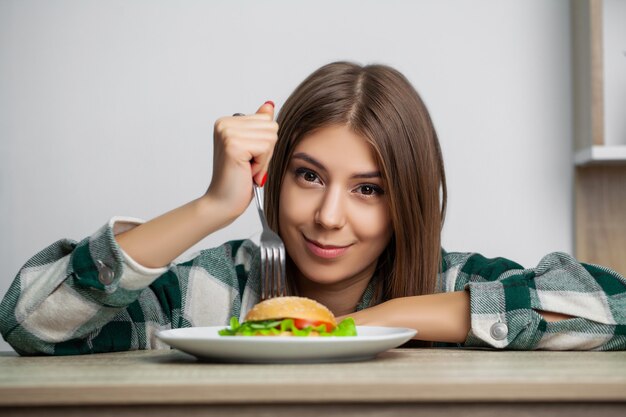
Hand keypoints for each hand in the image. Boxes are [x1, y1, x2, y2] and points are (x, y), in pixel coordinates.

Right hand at [206, 101, 277, 218]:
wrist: (223, 202)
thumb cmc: (238, 179)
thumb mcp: (254, 149)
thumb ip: (259, 126)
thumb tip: (269, 105)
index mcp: (227, 122)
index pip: (266, 120)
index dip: (265, 143)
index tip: (248, 157)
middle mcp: (224, 124)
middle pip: (271, 127)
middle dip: (266, 151)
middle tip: (248, 165)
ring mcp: (227, 133)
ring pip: (270, 137)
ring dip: (264, 159)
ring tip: (247, 168)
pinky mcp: (233, 145)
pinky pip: (266, 148)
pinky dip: (261, 164)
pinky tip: (246, 171)